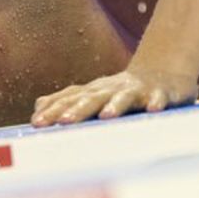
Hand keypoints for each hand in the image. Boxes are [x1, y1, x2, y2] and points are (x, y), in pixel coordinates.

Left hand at [31, 66, 197, 125]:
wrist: (161, 74)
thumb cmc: (120, 90)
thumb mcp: (93, 94)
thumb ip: (66, 101)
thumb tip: (38, 107)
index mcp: (94, 91)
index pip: (70, 100)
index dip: (53, 110)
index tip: (37, 123)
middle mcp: (112, 89)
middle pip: (93, 98)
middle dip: (78, 109)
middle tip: (64, 122)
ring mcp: (136, 90)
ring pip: (124, 97)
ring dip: (115, 105)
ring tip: (106, 115)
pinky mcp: (160, 93)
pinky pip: (158, 98)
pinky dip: (156, 102)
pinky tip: (153, 109)